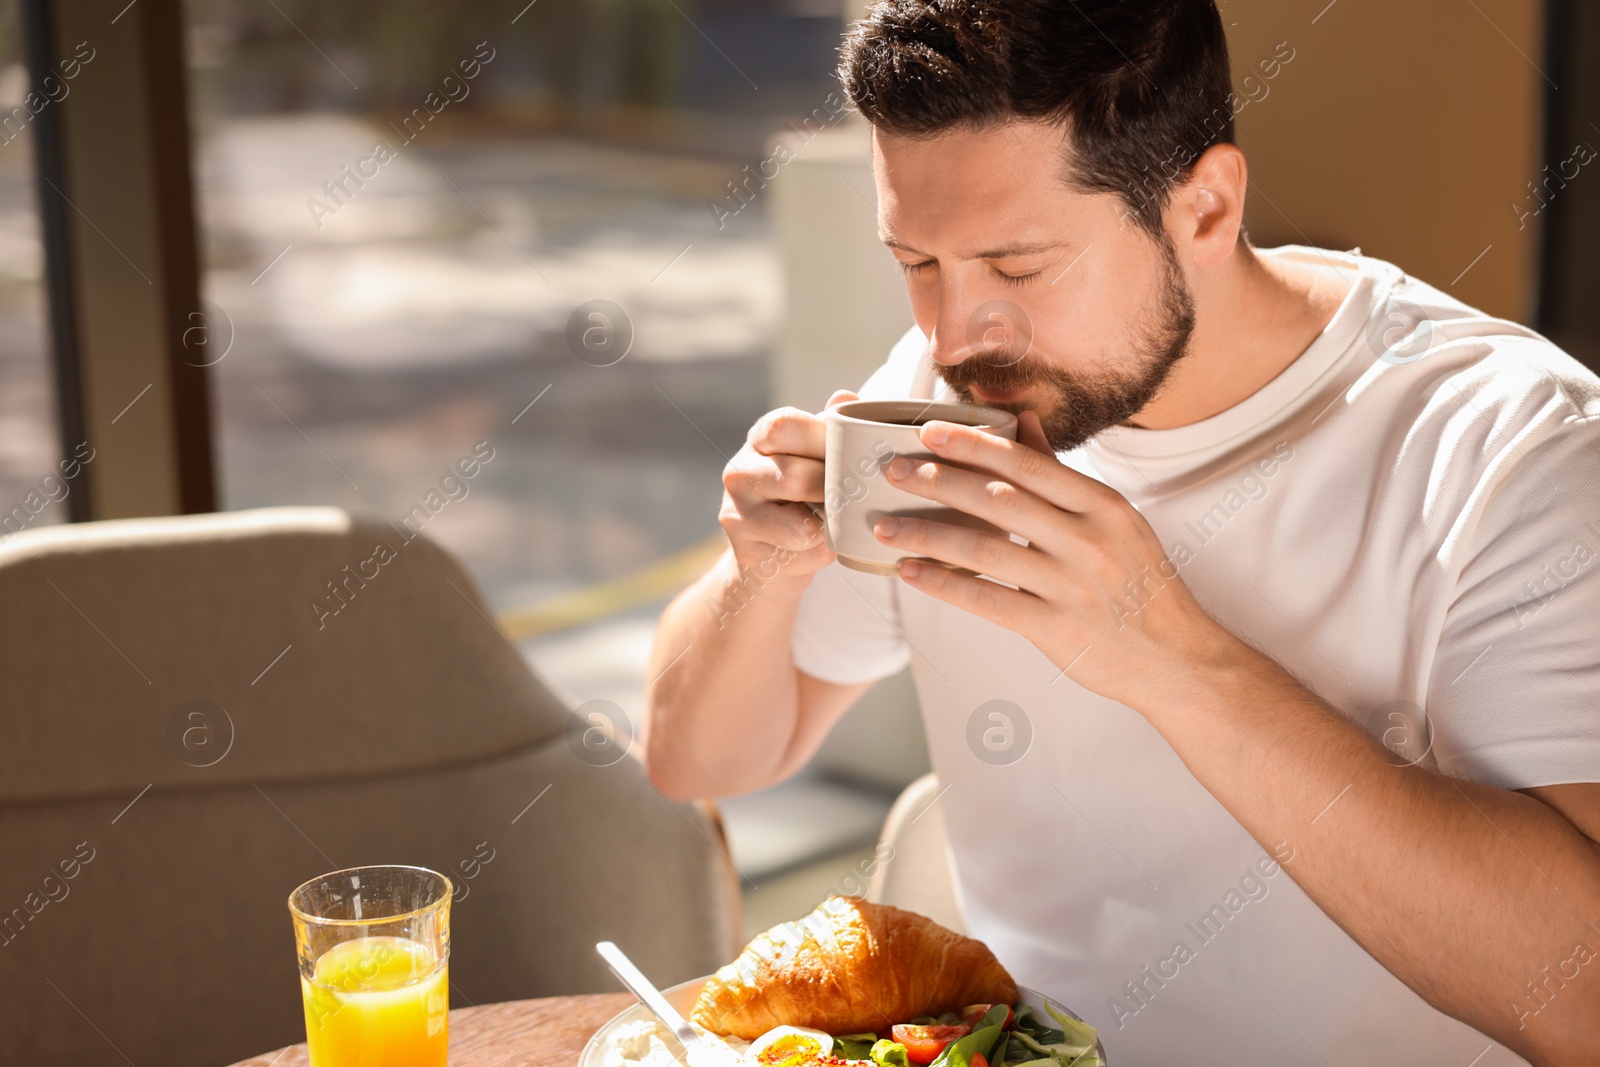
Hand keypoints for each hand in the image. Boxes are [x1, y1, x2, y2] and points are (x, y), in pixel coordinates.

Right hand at [718, 389, 858, 585]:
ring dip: (829, 526)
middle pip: (796, 477)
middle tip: (854, 495)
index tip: (851, 451)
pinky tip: (819, 546)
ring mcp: (737, 514)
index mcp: (758, 440)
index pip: (785, 426)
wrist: (769, 557)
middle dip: (834, 491)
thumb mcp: (814, 458)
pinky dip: (823, 552)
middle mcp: (738, 472)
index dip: (823, 438)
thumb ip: (830, 429)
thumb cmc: (802, 498)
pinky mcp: (746, 552)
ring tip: (835, 521)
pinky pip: (802, 553)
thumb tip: (847, 398)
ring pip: (800, 525)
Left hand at [871, 411, 1234, 706]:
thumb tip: (1023, 419)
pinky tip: (910, 573)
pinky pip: (987, 601)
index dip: (972, 445)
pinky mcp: (1056, 629)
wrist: (1176, 658)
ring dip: (927, 535)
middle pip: (998, 500)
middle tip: (891, 470)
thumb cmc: (1138, 583)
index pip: (1026, 464)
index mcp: (1101, 505)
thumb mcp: (1114, 520)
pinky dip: (943, 584)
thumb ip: (1062, 474)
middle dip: (937, 481)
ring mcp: (1071, 586)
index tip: (927, 430)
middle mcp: (1088, 540)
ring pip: (985, 550)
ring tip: (884, 526)